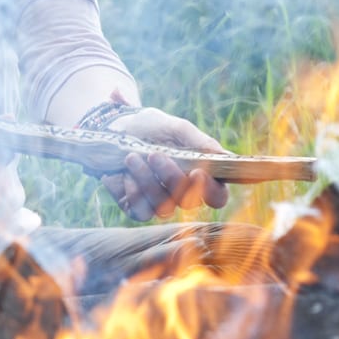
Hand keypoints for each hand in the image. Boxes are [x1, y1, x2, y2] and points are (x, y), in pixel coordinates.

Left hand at [99, 108, 228, 220]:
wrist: (115, 130)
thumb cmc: (152, 127)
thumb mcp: (177, 128)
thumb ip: (200, 142)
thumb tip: (224, 156)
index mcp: (201, 174)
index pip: (217, 195)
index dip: (211, 190)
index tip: (198, 171)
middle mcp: (184, 193)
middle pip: (188, 202)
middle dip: (171, 178)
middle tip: (154, 154)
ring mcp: (162, 203)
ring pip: (164, 208)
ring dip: (148, 181)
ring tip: (131, 157)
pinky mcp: (139, 209)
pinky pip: (141, 211)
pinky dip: (133, 190)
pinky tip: (125, 173)